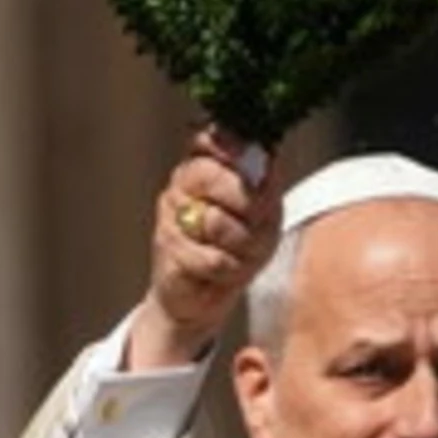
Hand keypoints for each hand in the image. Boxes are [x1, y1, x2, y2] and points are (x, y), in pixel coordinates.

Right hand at [126, 127, 282, 369]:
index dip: (232, 145)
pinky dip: (230, 270)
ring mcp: (170, 217)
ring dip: (242, 244)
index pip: (210, 140)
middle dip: (248, 203)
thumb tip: (269, 159)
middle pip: (213, 176)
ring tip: (241, 253)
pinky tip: (225, 271)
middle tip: (259, 222)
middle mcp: (181, 186)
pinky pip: (213, 258)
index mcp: (203, 167)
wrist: (205, 297)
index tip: (253, 157)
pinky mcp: (168, 250)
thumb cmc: (238, 250)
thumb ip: (266, 185)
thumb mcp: (265, 215)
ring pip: (216, 221)